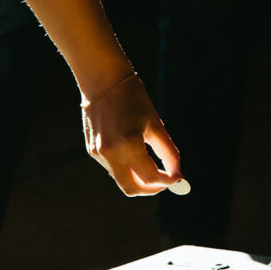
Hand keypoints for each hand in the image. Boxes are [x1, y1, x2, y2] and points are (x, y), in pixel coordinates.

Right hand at [81, 73, 182, 196]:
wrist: (102, 80)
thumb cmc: (133, 98)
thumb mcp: (155, 124)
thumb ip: (168, 152)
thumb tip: (177, 173)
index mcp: (128, 145)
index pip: (151, 177)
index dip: (167, 181)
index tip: (178, 178)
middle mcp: (110, 153)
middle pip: (132, 188)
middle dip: (150, 189)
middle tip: (163, 182)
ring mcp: (98, 153)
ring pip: (122, 179)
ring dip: (138, 177)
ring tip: (150, 162)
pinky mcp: (92, 150)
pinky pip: (112, 167)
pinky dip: (126, 166)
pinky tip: (131, 149)